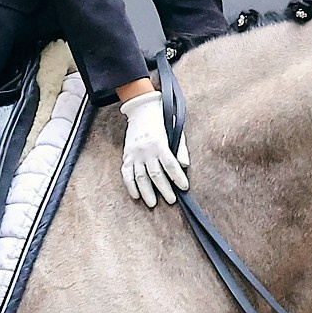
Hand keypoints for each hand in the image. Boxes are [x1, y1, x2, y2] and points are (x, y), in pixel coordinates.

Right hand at [120, 91, 187, 207]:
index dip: (178, 177)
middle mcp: (146, 150)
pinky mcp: (127, 155)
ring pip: (140, 177)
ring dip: (146, 192)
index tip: (184, 188)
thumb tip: (184, 166)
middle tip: (171, 200)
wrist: (141, 108)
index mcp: (160, 143)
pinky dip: (130, 185)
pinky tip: (136, 196)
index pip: (171, 165)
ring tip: (152, 203)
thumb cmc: (162, 120)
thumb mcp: (175, 130)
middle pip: (156, 174)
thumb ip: (180, 148)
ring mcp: (135, 154)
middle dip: (164, 189)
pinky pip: (126, 174)